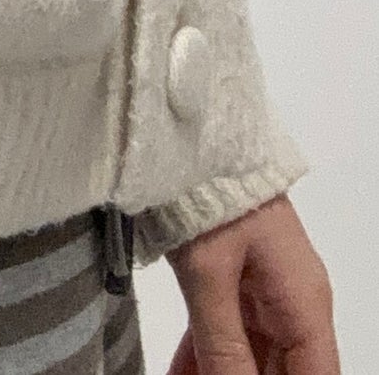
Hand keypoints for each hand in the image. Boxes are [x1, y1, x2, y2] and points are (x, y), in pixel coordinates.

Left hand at [167, 195, 336, 374]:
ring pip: (251, 354)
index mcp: (304, 305)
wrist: (187, 136)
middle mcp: (293, 303)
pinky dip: (206, 355)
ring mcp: (264, 289)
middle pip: (281, 369)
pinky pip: (226, 328)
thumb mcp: (210, 276)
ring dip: (220, 373)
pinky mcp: (235, 275)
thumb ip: (223, 344)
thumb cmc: (211, 195)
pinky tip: (181, 373)